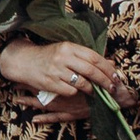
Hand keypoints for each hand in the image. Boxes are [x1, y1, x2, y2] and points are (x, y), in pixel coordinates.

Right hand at [0, 38, 132, 110]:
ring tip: (98, 92)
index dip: (107, 68)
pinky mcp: (51, 83)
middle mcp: (63, 57)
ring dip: (93, 89)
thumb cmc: (49, 56)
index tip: (115, 75)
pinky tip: (78, 92)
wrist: (24, 61)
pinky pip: (71, 91)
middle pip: (91, 70)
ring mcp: (56, 71)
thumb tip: (110, 63)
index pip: (94, 57)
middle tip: (113, 87)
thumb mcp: (66, 51)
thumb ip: (85, 57)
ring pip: (82, 82)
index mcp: (68, 47)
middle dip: (105, 80)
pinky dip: (77, 92)